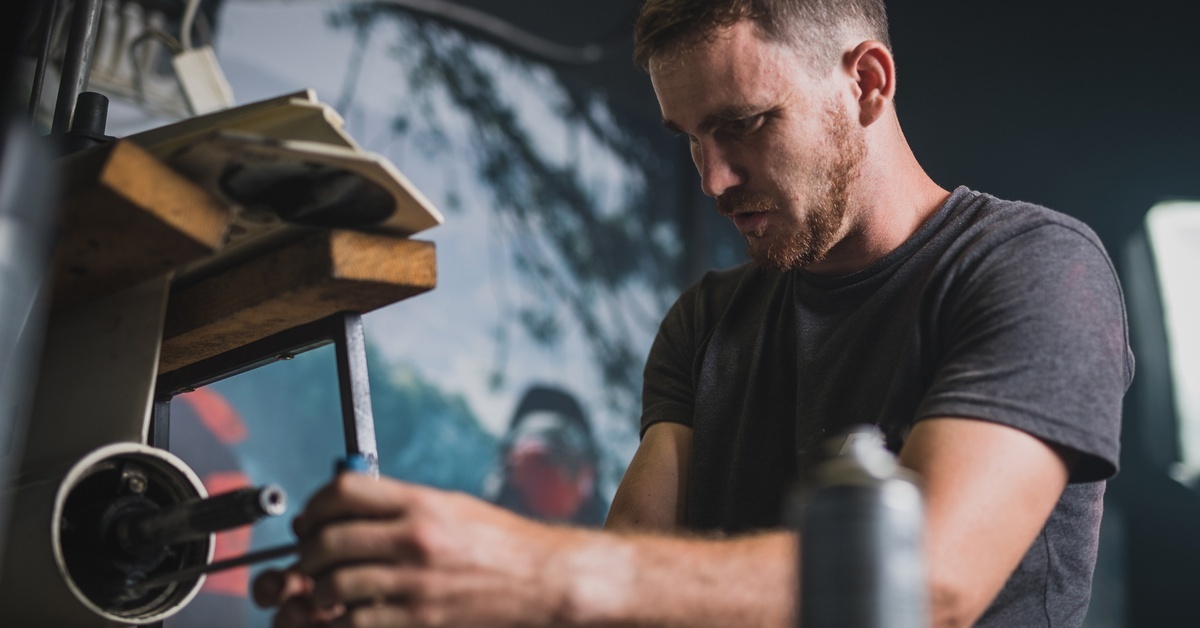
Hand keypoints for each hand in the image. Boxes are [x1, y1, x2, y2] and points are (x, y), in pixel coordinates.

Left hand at [266, 473, 574, 626]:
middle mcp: (415, 539)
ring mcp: (415, 583)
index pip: (343, 491)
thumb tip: (346, 506)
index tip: (312, 518)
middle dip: (308, 552)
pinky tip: (349, 613)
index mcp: (422, 504)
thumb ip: (400, 504)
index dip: (316, 504)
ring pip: (332, 586)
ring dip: (319, 590)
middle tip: (310, 559)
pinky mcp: (418, 620)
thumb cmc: (501, 543)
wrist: (544, 581)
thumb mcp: (452, 506)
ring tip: (326, 590)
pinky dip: (341, 619)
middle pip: (328, 540)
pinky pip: (355, 621)